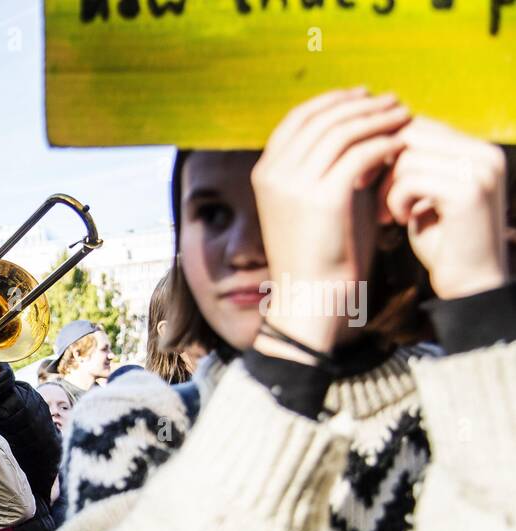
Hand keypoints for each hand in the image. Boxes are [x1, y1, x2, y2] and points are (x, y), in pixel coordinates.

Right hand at [251, 89, 409, 356]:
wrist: (311, 296)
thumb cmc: (318, 251)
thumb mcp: (311, 200)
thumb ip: (325, 164)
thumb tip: (359, 125)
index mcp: (265, 172)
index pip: (298, 118)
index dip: (333, 100)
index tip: (364, 96)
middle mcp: (274, 173)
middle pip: (322, 117)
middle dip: (361, 104)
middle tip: (392, 101)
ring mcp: (295, 185)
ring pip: (342, 130)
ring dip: (378, 118)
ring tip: (403, 116)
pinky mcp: (323, 198)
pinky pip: (360, 154)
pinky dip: (384, 143)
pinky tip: (400, 144)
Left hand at [380, 117, 508, 299]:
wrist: (469, 283)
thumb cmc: (441, 240)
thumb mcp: (426, 194)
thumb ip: (414, 164)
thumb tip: (375, 133)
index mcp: (477, 149)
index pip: (419, 124)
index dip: (384, 145)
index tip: (364, 172)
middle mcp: (484, 153)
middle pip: (411, 133)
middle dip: (379, 160)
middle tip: (362, 186)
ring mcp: (480, 170)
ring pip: (407, 157)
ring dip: (386, 186)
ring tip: (388, 213)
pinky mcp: (468, 192)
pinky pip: (410, 180)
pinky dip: (395, 200)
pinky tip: (399, 221)